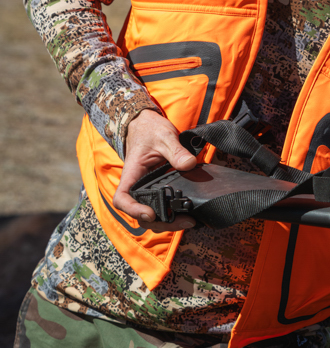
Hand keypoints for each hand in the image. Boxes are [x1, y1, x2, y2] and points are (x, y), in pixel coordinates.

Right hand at [113, 109, 196, 230]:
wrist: (147, 125)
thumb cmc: (150, 130)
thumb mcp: (164, 137)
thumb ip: (176, 151)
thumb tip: (189, 164)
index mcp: (132, 175)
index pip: (122, 199)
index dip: (133, 210)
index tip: (150, 213)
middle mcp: (136, 186)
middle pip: (139, 215)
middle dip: (159, 222)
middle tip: (184, 221)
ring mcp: (146, 190)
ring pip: (151, 216)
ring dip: (167, 223)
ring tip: (189, 221)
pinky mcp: (156, 190)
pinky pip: (160, 208)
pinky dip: (172, 215)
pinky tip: (187, 216)